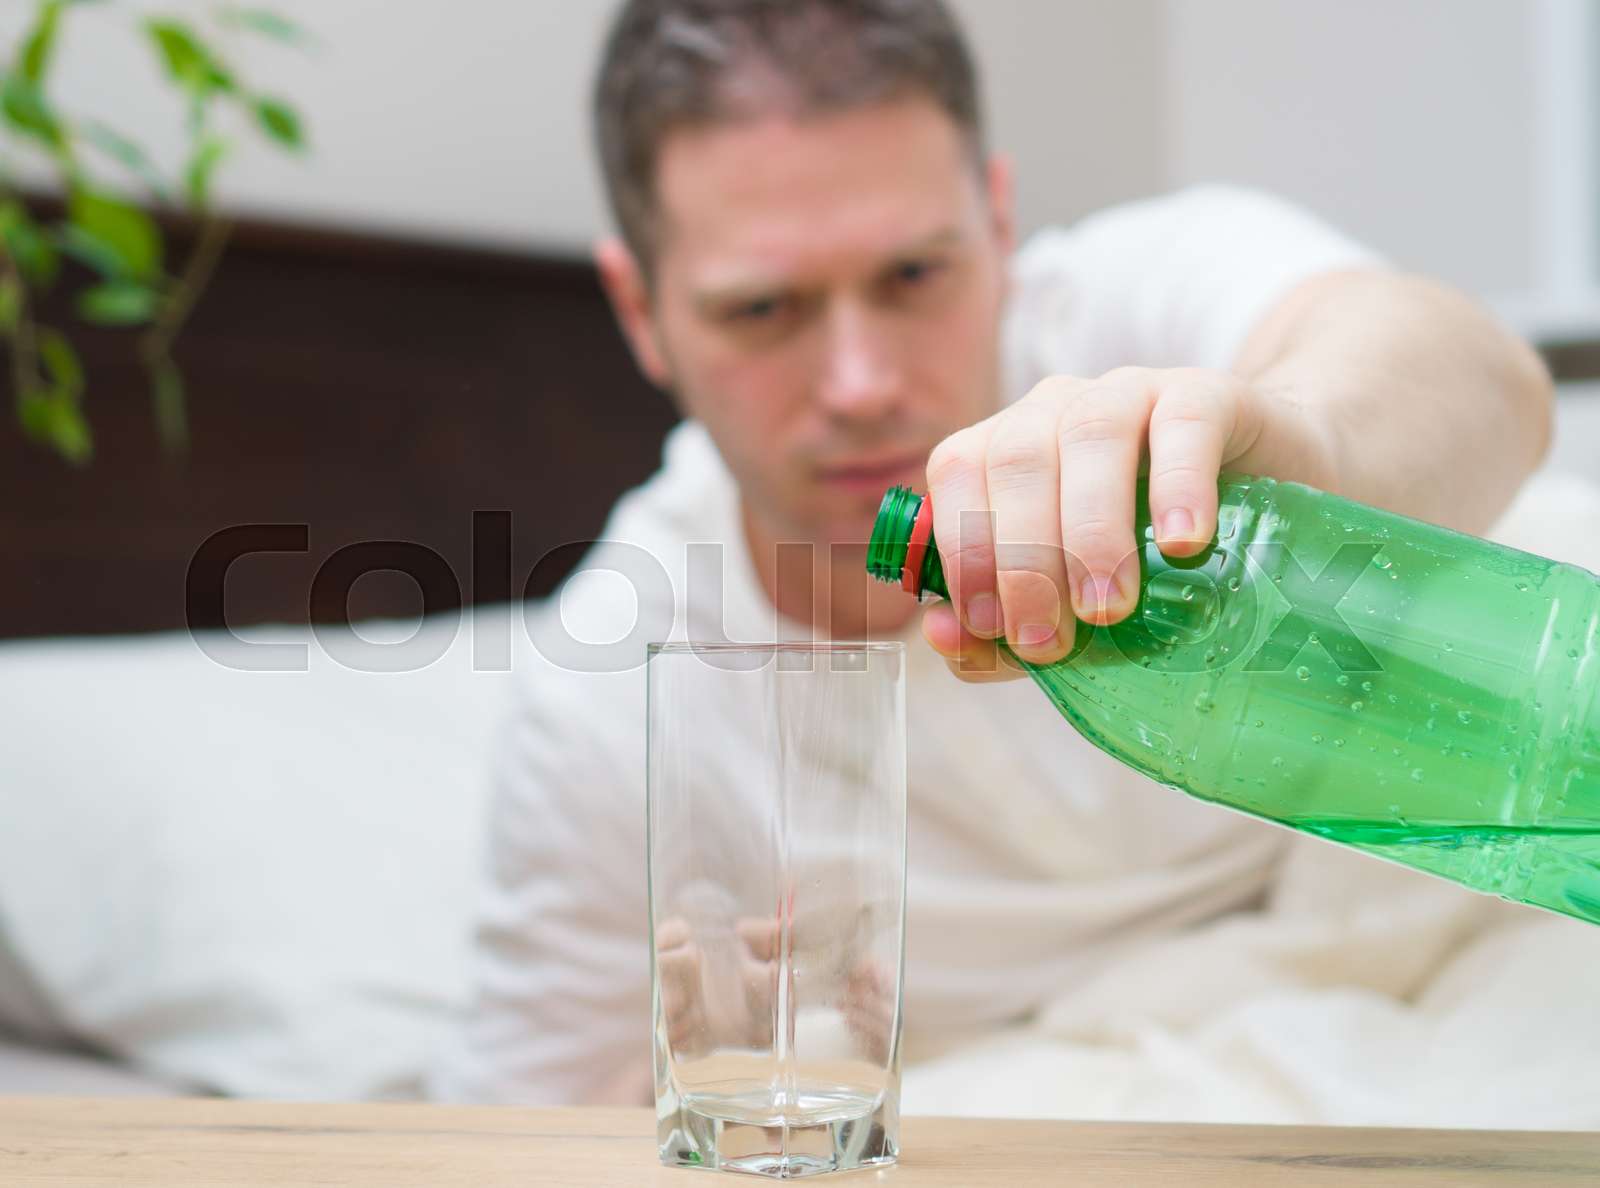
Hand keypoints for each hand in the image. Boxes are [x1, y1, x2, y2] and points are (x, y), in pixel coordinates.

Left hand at [921, 366, 1337, 679]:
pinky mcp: (1209, 393)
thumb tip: (943, 639)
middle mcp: (1057, 407)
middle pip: (1015, 459)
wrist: (1274, 486)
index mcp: (1008, 445)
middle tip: (1052, 640)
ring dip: (1090, 530)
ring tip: (1109, 609)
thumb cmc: (1153, 555)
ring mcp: (1132, 391)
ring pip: (1089, 436)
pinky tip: (1183, 542)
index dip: (963, 548)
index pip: (959, 471)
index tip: (990, 627)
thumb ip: (1004, 626)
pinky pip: (1184, 423)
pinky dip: (1178, 484)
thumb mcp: (1074, 597)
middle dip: (1023, 558)